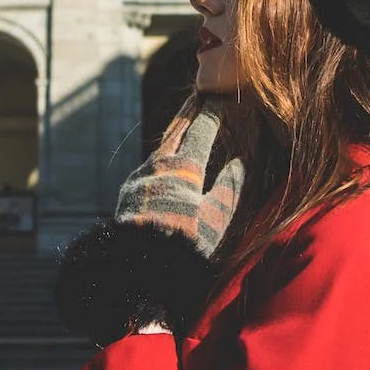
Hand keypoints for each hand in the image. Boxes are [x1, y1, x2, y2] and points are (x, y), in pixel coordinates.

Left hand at [115, 110, 244, 258]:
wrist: (136, 273)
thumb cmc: (184, 249)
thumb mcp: (215, 222)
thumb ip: (229, 188)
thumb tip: (240, 162)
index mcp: (182, 170)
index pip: (200, 131)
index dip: (212, 113)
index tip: (222, 99)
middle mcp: (157, 167)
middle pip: (175, 131)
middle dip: (189, 113)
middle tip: (199, 96)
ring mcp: (139, 178)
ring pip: (160, 148)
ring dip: (174, 133)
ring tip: (185, 123)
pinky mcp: (128, 193)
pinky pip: (149, 165)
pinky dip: (163, 155)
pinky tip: (167, 160)